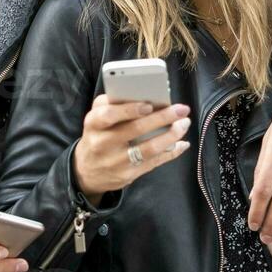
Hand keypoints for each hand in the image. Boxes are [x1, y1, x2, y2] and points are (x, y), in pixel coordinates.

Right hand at [73, 94, 191, 201]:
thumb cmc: (98, 135)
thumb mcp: (96, 117)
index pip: (109, 115)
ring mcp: (116, 162)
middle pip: (135, 130)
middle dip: (162, 118)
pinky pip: (154, 162)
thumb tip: (145, 95)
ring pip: (149, 148)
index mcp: (94, 124)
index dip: (130, 110)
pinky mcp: (128, 175)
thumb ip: (113, 104)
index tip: (149, 104)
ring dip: (171, 135)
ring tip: (184, 124)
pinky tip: (182, 143)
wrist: (87, 170)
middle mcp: (103, 144)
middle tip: (181, 109)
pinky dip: (171, 152)